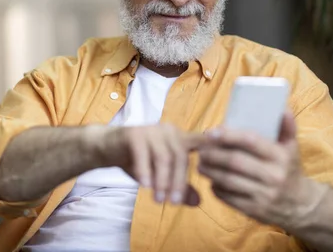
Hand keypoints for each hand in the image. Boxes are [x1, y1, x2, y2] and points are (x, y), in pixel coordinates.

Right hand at [91, 123, 207, 205]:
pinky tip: (144, 186)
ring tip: (158, 200)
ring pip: (163, 157)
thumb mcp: (160, 175)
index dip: (214, 146)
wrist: (107, 148)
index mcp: (180, 137)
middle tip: (174, 202)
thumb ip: (179, 186)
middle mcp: (168, 130)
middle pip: (180, 157)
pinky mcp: (134, 134)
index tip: (226, 157)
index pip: (201, 142)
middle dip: (178, 182)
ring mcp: (152, 130)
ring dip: (162, 181)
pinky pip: (143, 155)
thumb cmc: (138, 160)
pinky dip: (145, 172)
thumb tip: (198, 202)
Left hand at [197, 112, 324, 227]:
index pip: (251, 141)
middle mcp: (273, 176)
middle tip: (201, 149)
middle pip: (235, 162)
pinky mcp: (254, 211)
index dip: (229, 135)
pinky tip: (211, 180)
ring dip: (210, 171)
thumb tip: (282, 107)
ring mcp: (263, 195)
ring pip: (229, 181)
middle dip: (214, 154)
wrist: (300, 206)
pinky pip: (229, 198)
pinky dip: (216, 188)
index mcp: (281, 156)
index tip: (211, 132)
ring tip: (200, 164)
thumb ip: (286, 126)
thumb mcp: (292, 147)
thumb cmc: (290, 169)